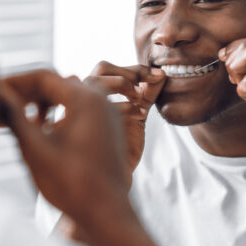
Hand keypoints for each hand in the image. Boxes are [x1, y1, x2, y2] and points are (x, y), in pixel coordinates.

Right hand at [0, 70, 132, 226]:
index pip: (42, 77)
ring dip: (39, 104)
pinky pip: (78, 109)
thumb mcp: (35, 149)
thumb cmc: (73, 185)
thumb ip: (14, 116)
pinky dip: (56, 114)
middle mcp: (100, 100)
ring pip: (66, 96)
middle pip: (55, 84)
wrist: (108, 215)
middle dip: (25, 94)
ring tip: (15, 120)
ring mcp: (107, 114)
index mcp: (85, 99)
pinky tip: (39, 130)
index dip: (13, 82)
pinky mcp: (107, 128)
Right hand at [84, 62, 165, 176]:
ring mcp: (83, 110)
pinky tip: (139, 115)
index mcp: (95, 93)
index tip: (157, 75)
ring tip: (139, 97)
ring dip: (121, 83)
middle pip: (101, 68)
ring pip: (94, 80)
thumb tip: (162, 73)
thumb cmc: (122, 146)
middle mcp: (85, 98)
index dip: (134, 68)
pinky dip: (123, 106)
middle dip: (127, 72)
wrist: (114, 176)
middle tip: (147, 83)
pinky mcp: (85, 124)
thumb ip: (147, 94)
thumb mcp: (138, 115)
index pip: (109, 68)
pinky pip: (99, 107)